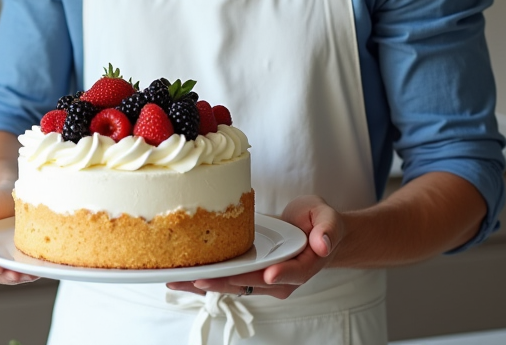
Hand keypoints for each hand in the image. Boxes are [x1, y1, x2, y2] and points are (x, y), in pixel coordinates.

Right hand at [0, 184, 39, 284]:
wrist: (12, 196)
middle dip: (2, 275)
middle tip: (14, 273)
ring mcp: (3, 261)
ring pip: (7, 276)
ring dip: (18, 278)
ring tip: (29, 274)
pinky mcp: (19, 261)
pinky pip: (23, 271)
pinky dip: (30, 272)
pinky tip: (38, 270)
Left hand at [165, 195, 342, 299]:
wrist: (314, 231)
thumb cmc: (320, 224)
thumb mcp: (328, 219)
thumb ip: (327, 230)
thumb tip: (322, 244)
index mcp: (302, 267)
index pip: (289, 274)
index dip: (277, 274)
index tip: (267, 274)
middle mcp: (280, 279)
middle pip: (251, 283)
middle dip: (224, 282)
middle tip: (198, 279)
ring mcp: (263, 278)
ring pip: (233, 285)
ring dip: (205, 284)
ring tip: (177, 279)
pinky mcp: (249, 272)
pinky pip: (226, 278)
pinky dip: (205, 277)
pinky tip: (181, 275)